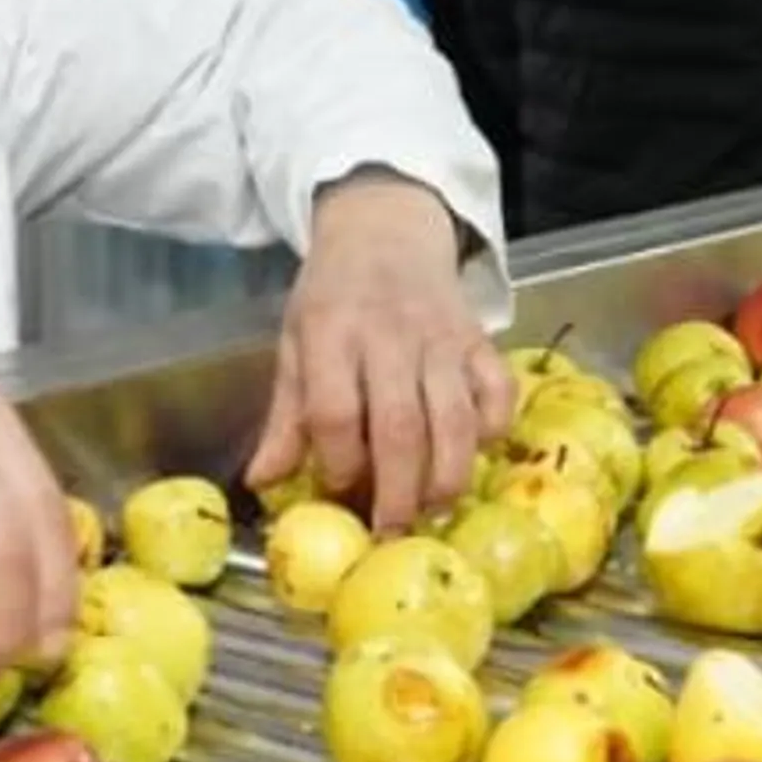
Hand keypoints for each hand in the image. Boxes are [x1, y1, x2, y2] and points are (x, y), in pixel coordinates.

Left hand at [248, 177, 512, 531]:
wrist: (386, 228)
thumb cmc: (334, 296)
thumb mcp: (295, 342)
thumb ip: (286, 416)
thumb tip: (263, 483)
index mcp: (331, 333)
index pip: (335, 410)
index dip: (338, 461)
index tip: (337, 489)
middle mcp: (390, 335)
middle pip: (400, 426)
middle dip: (398, 491)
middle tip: (391, 533)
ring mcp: (442, 338)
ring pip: (455, 418)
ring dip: (447, 475)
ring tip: (433, 510)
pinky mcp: (481, 340)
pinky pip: (499, 392)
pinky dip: (494, 430)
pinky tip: (475, 455)